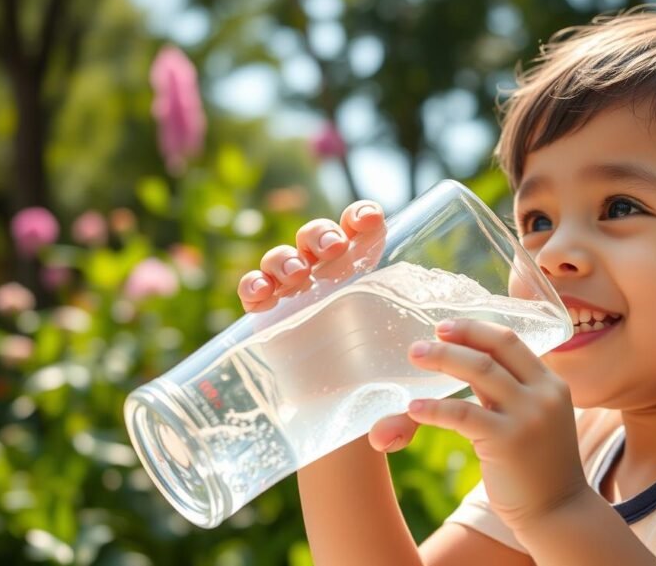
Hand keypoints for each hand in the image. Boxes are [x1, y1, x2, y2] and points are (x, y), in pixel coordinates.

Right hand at [235, 200, 420, 453]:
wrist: (341, 413)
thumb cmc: (378, 389)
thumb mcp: (401, 395)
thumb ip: (403, 415)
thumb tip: (385, 439)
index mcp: (367, 274)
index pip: (361, 229)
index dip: (362, 216)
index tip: (372, 220)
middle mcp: (328, 277)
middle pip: (318, 236)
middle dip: (322, 233)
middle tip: (332, 251)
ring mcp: (294, 294)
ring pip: (284, 257)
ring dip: (288, 258)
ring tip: (298, 277)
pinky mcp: (266, 315)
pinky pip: (251, 288)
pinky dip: (251, 284)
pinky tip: (260, 295)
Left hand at [404, 318, 589, 529]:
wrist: (558, 512)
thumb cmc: (539, 468)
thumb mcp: (534, 420)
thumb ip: (509, 393)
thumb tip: (469, 367)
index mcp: (551, 383)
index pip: (512, 341)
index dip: (477, 329)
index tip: (449, 327)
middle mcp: (544, 394)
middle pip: (496, 347)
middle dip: (459, 335)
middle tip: (428, 336)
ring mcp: (528, 416)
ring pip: (480, 371)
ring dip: (443, 358)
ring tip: (416, 356)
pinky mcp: (508, 441)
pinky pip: (463, 414)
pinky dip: (435, 408)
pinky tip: (413, 408)